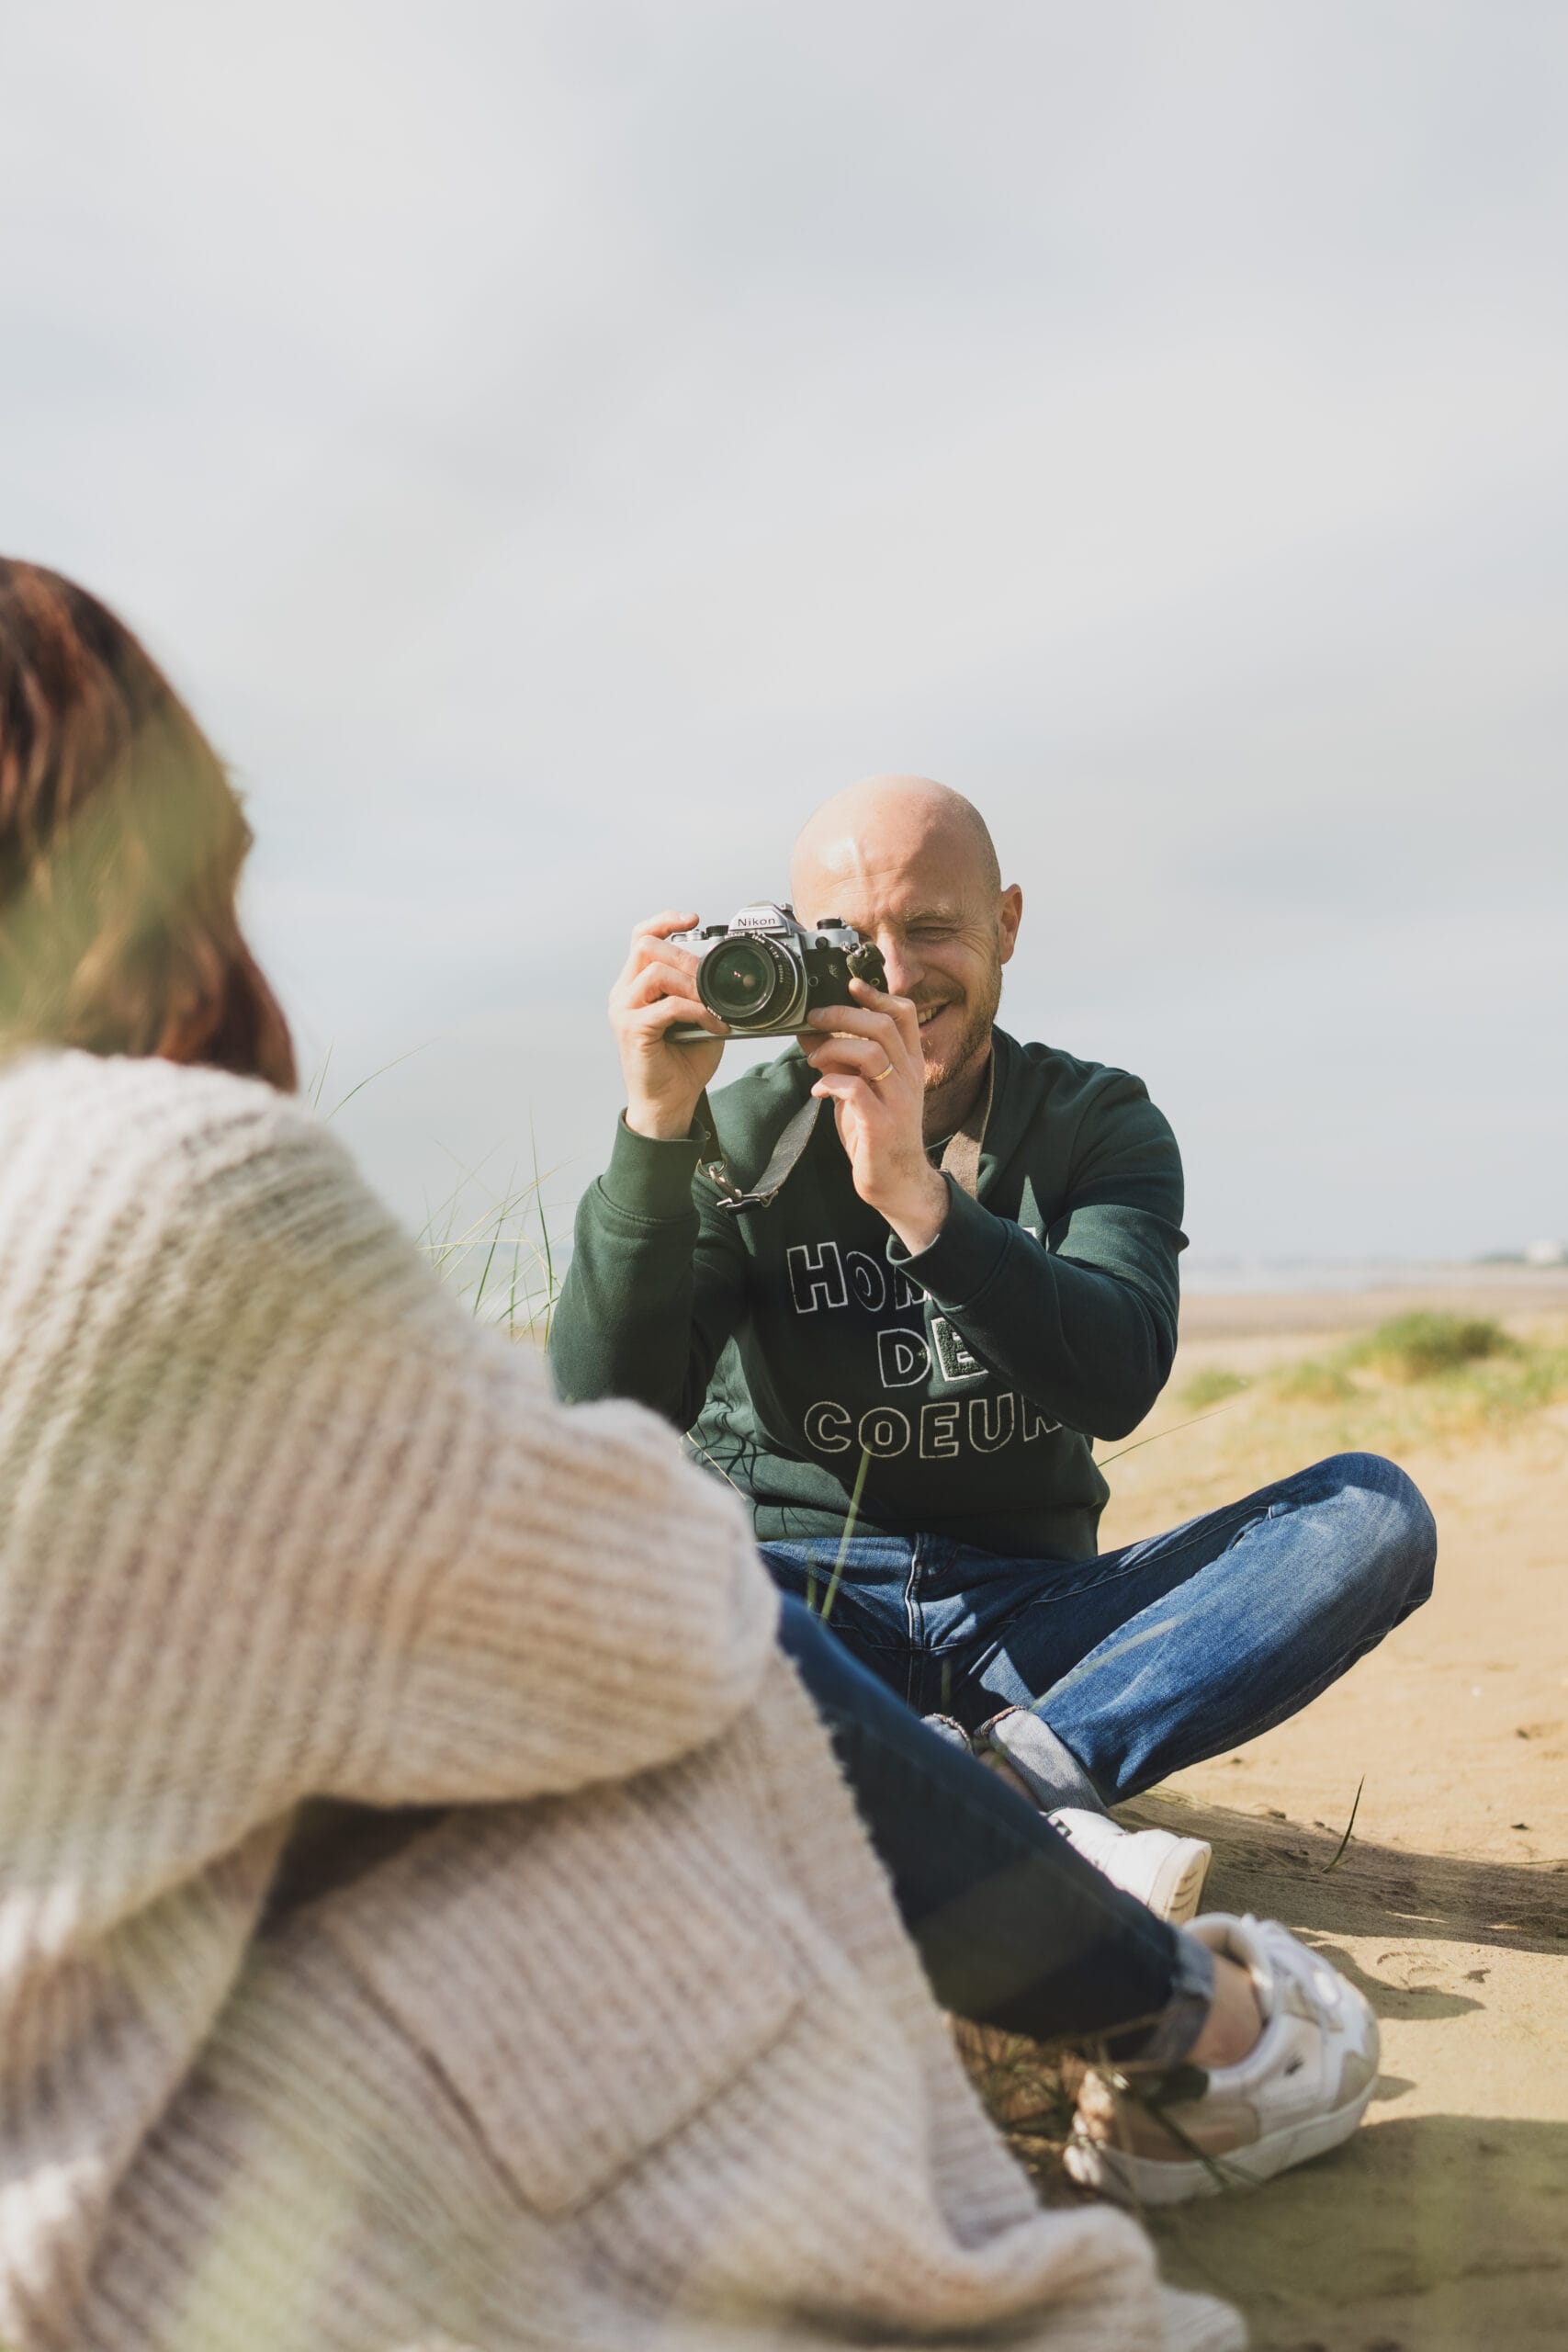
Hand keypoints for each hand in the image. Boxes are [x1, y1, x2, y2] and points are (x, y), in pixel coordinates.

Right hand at [610, 911, 727, 1140]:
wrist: (669, 1102)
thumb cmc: (682, 1062)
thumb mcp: (697, 1017)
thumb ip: (701, 992)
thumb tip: (729, 973)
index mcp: (636, 986)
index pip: (641, 938)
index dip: (664, 921)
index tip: (693, 919)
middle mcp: (624, 994)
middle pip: (646, 947)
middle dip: (684, 955)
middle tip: (708, 976)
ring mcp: (624, 1011)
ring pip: (655, 972)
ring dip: (691, 984)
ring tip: (711, 1003)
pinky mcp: (633, 1030)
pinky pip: (667, 1006)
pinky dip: (696, 1010)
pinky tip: (712, 1023)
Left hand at [802, 977, 948, 1252]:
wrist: (897, 1183)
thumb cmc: (878, 1134)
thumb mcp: (865, 1090)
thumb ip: (845, 1062)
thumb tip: (812, 1032)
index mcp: (909, 1065)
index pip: (903, 1015)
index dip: (877, 994)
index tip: (850, 985)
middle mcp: (908, 1078)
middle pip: (882, 1025)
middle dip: (842, 1015)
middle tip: (814, 1018)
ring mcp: (897, 1101)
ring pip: (870, 1052)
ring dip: (833, 1048)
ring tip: (814, 1058)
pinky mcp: (880, 1124)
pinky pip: (855, 1089)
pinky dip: (829, 1082)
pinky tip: (819, 1091)